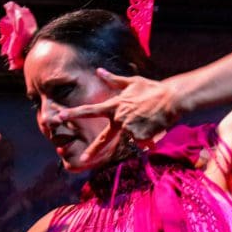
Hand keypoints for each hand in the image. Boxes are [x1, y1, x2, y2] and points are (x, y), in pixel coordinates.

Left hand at [57, 69, 179, 163]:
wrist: (171, 99)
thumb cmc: (153, 89)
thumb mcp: (132, 82)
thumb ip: (114, 80)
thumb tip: (99, 71)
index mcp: (115, 106)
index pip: (90, 111)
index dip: (74, 113)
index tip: (60, 116)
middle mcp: (119, 119)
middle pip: (104, 138)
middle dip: (93, 150)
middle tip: (83, 160)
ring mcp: (129, 128)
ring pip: (131, 138)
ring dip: (140, 132)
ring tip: (151, 120)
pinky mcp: (140, 136)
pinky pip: (143, 142)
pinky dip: (149, 137)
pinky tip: (156, 126)